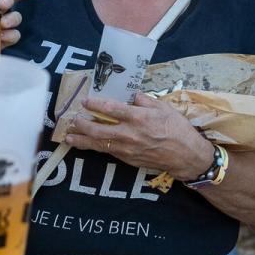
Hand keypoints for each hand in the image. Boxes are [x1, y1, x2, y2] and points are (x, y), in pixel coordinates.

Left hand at [65, 93, 213, 179]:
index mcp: (139, 117)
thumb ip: (144, 100)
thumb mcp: (163, 107)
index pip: (112, 109)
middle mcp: (130, 133)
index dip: (96, 105)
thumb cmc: (176, 128)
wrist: (185, 155)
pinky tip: (85, 145)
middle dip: (83, 124)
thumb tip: (131, 95)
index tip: (85, 101)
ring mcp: (127, 149)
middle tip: (73, 119)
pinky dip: (94, 148)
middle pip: (100, 129)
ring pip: (100, 144)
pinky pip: (108, 152)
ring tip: (69, 137)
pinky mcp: (128, 159)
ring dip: (82, 140)